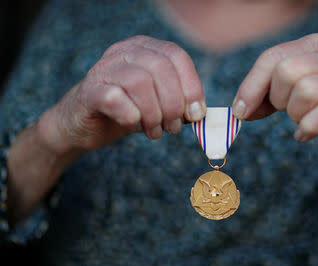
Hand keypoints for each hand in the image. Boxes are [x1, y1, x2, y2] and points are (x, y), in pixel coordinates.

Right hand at [39, 35, 205, 153]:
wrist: (85, 124)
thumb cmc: (127, 111)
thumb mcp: (159, 104)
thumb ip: (179, 104)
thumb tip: (198, 112)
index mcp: (145, 49)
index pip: (176, 56)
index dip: (191, 86)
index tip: (195, 114)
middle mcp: (124, 52)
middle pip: (160, 68)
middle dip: (173, 104)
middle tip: (172, 127)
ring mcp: (104, 69)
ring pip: (139, 81)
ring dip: (153, 113)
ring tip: (154, 130)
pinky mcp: (88, 91)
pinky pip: (114, 98)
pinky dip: (131, 116)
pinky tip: (134, 124)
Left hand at [232, 33, 317, 159]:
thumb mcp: (298, 90)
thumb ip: (269, 94)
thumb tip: (239, 111)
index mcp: (315, 44)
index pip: (271, 58)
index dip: (250, 86)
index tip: (240, 111)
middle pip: (286, 72)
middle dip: (277, 99)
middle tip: (287, 111)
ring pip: (304, 91)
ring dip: (294, 114)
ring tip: (301, 120)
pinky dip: (307, 128)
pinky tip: (304, 134)